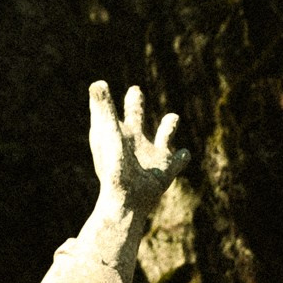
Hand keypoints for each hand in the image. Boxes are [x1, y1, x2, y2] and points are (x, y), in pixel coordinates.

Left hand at [89, 79, 185, 220]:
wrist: (125, 199)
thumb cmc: (113, 165)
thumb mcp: (107, 131)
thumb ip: (103, 107)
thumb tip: (97, 83)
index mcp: (117, 133)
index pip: (110, 112)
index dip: (105, 101)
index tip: (101, 86)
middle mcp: (134, 143)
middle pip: (135, 117)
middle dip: (135, 104)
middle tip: (135, 90)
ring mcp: (151, 156)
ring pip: (163, 137)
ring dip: (168, 127)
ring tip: (173, 116)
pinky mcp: (166, 171)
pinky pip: (178, 161)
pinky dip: (182, 156)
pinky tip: (185, 153)